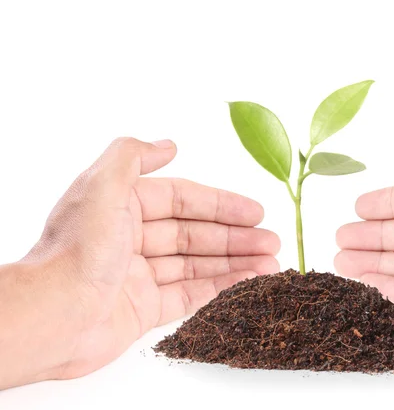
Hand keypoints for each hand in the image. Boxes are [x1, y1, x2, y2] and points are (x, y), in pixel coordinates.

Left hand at [0, 138, 279, 388]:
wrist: (52, 316)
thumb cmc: (78, 250)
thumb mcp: (102, 185)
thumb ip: (132, 155)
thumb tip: (167, 144)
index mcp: (122, 207)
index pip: (182, 200)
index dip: (221, 204)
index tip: (256, 211)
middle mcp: (132, 239)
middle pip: (195, 234)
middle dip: (236, 237)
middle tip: (272, 241)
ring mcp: (139, 276)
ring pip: (197, 264)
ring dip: (234, 263)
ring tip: (270, 264)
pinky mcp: (143, 309)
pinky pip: (189, 295)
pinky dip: (219, 288)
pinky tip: (246, 284)